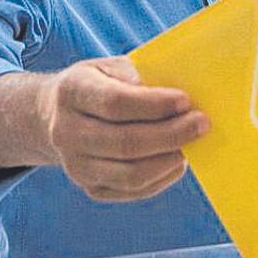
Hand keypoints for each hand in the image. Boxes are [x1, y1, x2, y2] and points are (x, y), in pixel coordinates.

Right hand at [40, 56, 208, 201]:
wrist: (55, 114)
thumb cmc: (99, 84)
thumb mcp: (111, 66)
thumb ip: (140, 76)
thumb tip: (178, 99)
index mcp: (71, 92)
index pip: (114, 104)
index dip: (153, 105)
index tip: (186, 101)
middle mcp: (66, 132)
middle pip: (125, 143)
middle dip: (171, 135)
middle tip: (202, 124)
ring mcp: (76, 165)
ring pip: (130, 174)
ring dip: (169, 160)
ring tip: (193, 144)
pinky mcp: (90, 187)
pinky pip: (132, 190)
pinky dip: (162, 178)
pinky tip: (178, 161)